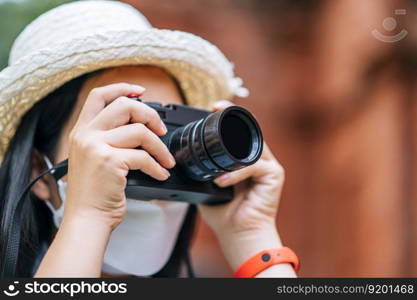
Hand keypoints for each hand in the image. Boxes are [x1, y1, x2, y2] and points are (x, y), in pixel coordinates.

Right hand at [65, 83, 175, 229]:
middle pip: (124, 105)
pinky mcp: (110, 161)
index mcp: (81, 132)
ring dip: (160, 147)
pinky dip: (158, 166)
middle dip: (149, 115)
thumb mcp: (93, 159)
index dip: (122, 88)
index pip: (98, 95)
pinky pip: (144, 156)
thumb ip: (108, 140)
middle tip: (161, 131)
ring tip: (166, 161)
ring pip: (140, 131)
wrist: (86, 220)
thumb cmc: (94, 194)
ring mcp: (96, 147)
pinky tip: (160, 174)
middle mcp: (86, 135)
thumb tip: (140, 127)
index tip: (141, 92)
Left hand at [198, 100, 288, 273]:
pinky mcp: (274, 176)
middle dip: (233, 118)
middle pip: (249, 131)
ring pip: (252, 145)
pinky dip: (235, 174)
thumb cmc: (224, 214)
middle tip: (217, 107)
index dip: (228, 117)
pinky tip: (221, 182)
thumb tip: (180, 161)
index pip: (238, 133)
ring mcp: (269, 166)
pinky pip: (253, 167)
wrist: (237, 234)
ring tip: (216, 142)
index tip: (213, 107)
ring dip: (234, 142)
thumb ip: (201, 172)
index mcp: (244, 161)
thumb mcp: (207, 187)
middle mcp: (259, 160)